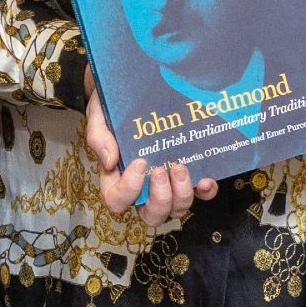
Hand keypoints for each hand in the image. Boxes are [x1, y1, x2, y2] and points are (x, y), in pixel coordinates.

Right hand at [84, 76, 216, 223]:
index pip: (118, 200)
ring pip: (176, 209)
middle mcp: (143, 188)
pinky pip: (199, 193)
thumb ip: (99, 137)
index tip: (140, 162)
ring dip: (181, 194)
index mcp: (117, 177)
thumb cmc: (114, 108)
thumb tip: (109, 161)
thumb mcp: (99, 116)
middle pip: (151, 215)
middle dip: (160, 199)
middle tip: (160, 171)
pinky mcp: (187, 176)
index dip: (129, 189)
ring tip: (180, 167)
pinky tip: (206, 179)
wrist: (134, 91)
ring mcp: (167, 185)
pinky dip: (205, 191)